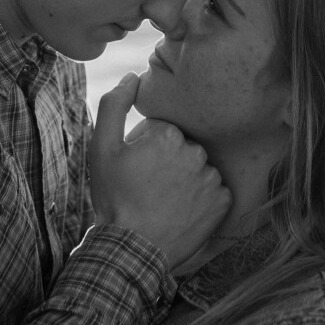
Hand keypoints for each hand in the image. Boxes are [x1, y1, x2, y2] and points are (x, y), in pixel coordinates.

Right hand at [89, 73, 230, 268]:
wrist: (132, 248)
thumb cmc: (114, 198)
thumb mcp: (101, 148)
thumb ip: (113, 105)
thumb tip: (132, 76)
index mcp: (168, 134)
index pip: (162, 132)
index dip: (146, 150)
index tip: (136, 170)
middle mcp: (196, 152)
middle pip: (183, 149)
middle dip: (169, 163)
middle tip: (149, 188)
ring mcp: (212, 178)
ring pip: (200, 170)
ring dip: (186, 181)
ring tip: (165, 202)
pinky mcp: (223, 202)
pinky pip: (214, 192)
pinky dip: (201, 200)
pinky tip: (182, 212)